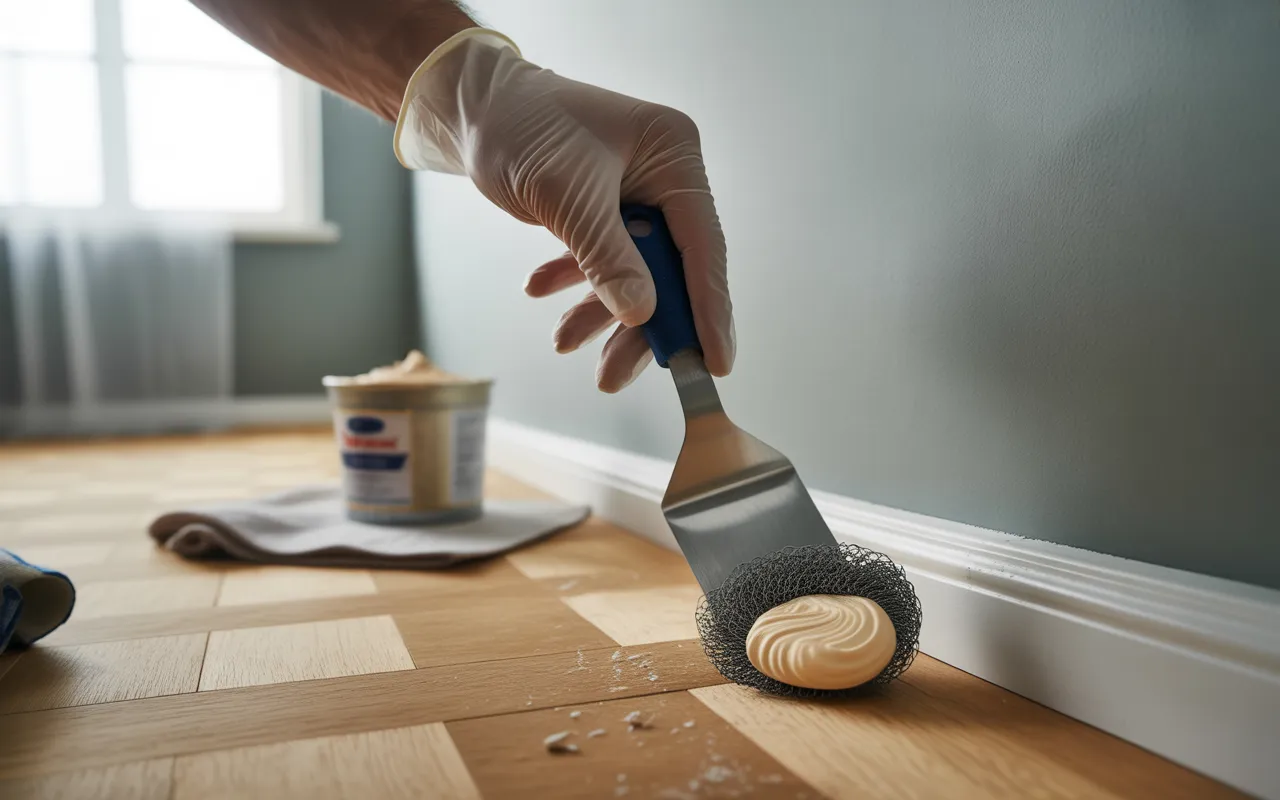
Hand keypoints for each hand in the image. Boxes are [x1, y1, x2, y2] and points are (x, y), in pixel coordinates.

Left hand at [395, 30, 734, 391]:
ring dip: (600, 311)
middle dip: (640, 325)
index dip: (709, 309)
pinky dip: (575, 282)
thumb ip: (607, 257)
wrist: (472, 107)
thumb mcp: (566, 196)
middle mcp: (664, 178)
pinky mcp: (605, 212)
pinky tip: (540, 292)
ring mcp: (636, 196)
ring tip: (564, 342)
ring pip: (635, 273)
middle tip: (614, 375)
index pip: (703, 245)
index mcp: (674, 157)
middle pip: (670, 269)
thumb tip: (643, 316)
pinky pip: (602, 260)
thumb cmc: (520, 127)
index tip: (714, 365)